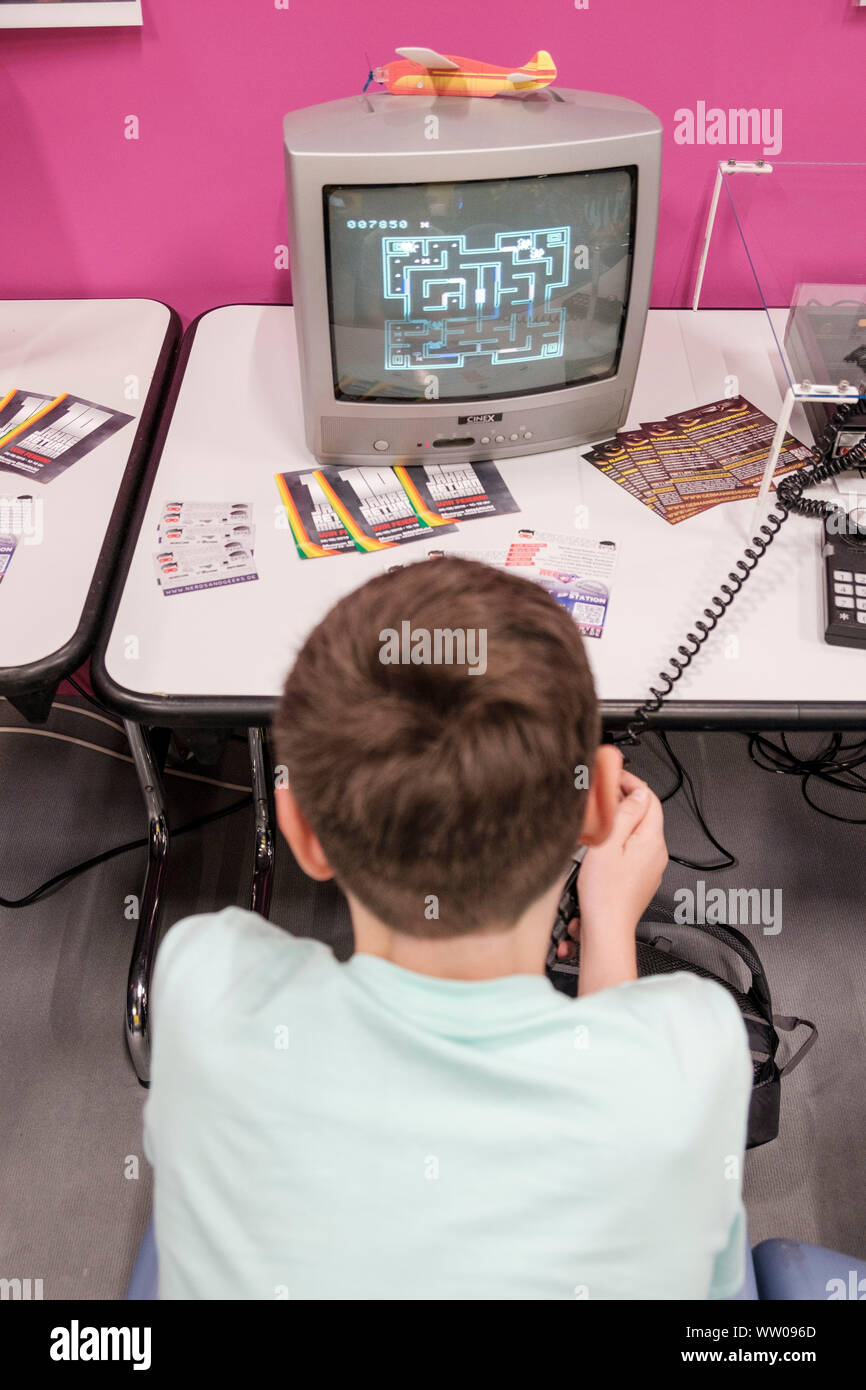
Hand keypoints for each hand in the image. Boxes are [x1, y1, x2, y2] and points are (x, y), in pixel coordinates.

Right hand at [576, 768, 667, 936]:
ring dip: (621, 820)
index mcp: (652, 841)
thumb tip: (638, 794)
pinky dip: (620, 839)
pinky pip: (634, 850)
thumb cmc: (604, 893)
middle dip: (625, 800)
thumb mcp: (608, 844)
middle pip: (645, 815)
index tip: (614, 777)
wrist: (606, 930)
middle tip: (602, 794)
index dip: (632, 783)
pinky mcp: (640, 879)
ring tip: (598, 817)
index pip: (649, 799)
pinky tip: (602, 844)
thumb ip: (625, 815)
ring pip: (638, 832)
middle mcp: (657, 854)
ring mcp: (650, 868)